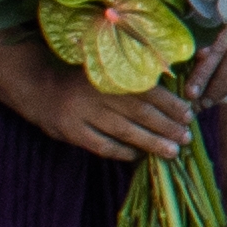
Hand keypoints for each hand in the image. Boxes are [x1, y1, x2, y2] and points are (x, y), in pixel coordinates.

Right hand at [28, 76, 196, 166]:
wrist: (38, 88)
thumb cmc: (82, 79)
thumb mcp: (105, 70)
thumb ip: (132, 77)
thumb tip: (172, 90)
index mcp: (109, 73)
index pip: (146, 89)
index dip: (169, 103)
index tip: (188, 114)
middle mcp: (96, 92)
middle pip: (139, 112)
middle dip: (166, 126)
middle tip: (186, 137)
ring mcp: (82, 113)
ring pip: (123, 131)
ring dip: (151, 142)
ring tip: (172, 151)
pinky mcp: (70, 131)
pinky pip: (102, 146)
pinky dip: (123, 152)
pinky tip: (138, 156)